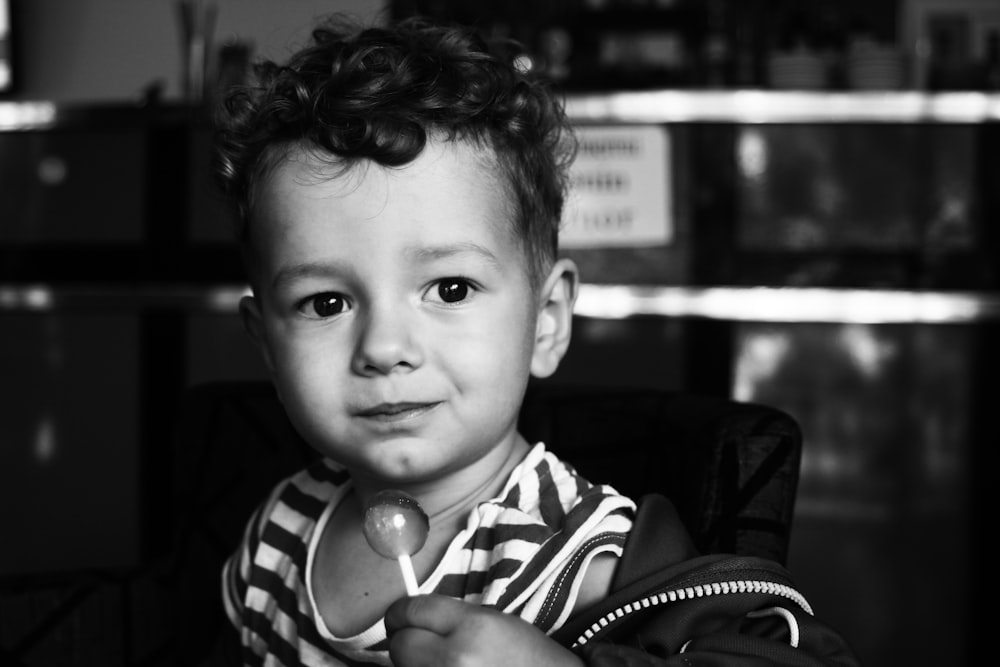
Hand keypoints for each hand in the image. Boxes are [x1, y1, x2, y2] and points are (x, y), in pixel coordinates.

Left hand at [384, 594, 583, 666]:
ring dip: (413, 661)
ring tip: (438, 659)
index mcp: (473, 627)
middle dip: (403, 639)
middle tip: (412, 639)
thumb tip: (408, 617)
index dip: (401, 612)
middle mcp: (456, 659)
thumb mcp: (492, 621)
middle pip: (400, 644)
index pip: (413, 610)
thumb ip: (449, 616)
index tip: (400, 615)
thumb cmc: (526, 656)